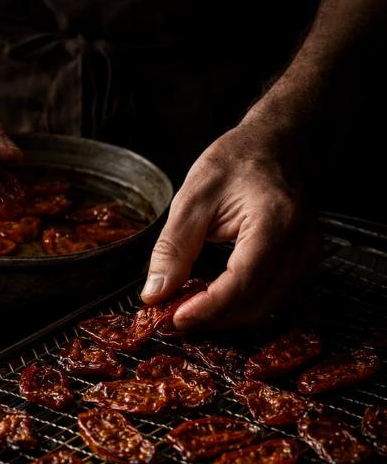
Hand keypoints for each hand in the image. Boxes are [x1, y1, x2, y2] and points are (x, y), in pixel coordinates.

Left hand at [140, 120, 320, 330]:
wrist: (275, 143)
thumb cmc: (237, 160)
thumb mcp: (193, 199)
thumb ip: (173, 249)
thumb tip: (155, 293)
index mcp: (275, 223)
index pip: (242, 284)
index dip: (207, 309)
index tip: (174, 318)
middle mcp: (300, 245)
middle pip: (256, 305)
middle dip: (212, 320)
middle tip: (172, 319)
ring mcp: (308, 257)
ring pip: (265, 310)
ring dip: (225, 318)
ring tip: (188, 309)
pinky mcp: (304, 264)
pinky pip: (272, 300)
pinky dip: (240, 307)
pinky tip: (213, 300)